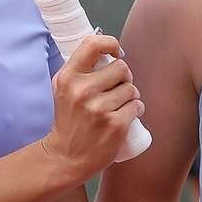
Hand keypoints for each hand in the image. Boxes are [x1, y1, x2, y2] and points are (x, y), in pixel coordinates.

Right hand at [42, 34, 144, 182]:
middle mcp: (82, 91)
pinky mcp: (115, 124)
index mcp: (68, 78)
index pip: (92, 44)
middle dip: (124, 78)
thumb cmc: (68, 121)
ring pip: (131, 88)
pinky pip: (137, 106)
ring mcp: (99, 108)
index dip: (110, 44)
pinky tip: (127, 116)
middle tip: (118, 90)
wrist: (66, 157)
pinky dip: (136, 110)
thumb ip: (79, 69)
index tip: (116, 53)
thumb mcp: (63, 90)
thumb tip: (105, 49)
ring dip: (131, 96)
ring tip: (120, 106)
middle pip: (121, 68)